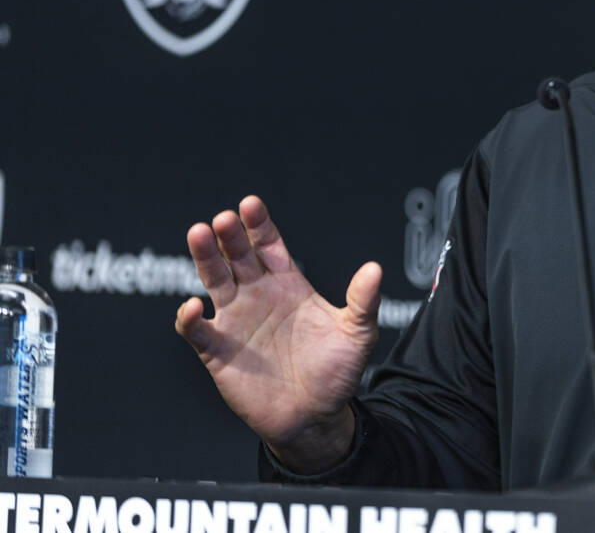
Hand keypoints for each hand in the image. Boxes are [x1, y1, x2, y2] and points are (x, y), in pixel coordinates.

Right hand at [175, 195, 381, 472]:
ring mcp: (236, 321)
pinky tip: (194, 307)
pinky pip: (198, 331)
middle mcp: (258, 296)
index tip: (250, 204)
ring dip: (205, 258)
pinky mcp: (218, 351)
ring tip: (199, 235)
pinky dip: (190, 319)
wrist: (316, 417)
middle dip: (230, 235)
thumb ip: (363, 302)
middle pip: (238, 256)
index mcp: (290, 285)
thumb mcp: (357, 334)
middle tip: (223, 219)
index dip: (259, 225)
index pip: (269, 245)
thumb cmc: (337, 372)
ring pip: (214, 281)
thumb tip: (375, 269)